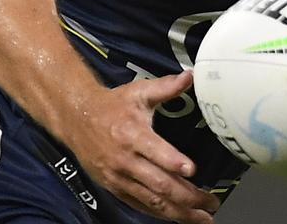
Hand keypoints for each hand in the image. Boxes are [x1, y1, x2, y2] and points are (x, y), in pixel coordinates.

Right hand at [65, 70, 218, 222]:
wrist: (76, 119)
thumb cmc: (112, 106)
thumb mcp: (138, 92)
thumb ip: (166, 87)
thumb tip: (190, 76)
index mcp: (132, 134)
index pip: (155, 151)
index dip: (173, 162)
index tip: (192, 170)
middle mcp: (125, 159)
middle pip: (158, 183)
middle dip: (187, 196)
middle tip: (211, 204)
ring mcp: (119, 177)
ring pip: (151, 200)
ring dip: (178, 212)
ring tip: (201, 218)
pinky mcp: (114, 187)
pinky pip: (139, 204)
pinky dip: (159, 213)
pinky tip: (177, 217)